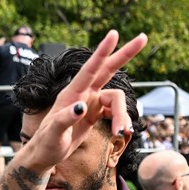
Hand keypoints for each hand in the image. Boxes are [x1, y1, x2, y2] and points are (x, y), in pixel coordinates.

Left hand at [17, 30, 146, 172]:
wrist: (44, 155)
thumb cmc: (45, 144)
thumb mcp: (53, 134)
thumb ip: (64, 120)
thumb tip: (81, 107)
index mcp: (71, 94)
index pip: (89, 70)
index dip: (102, 52)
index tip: (114, 34)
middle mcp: (82, 94)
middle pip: (108, 70)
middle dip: (125, 54)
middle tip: (143, 37)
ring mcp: (90, 102)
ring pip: (116, 100)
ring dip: (122, 115)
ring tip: (121, 132)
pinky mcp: (95, 113)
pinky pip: (115, 111)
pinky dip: (121, 120)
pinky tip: (121, 132)